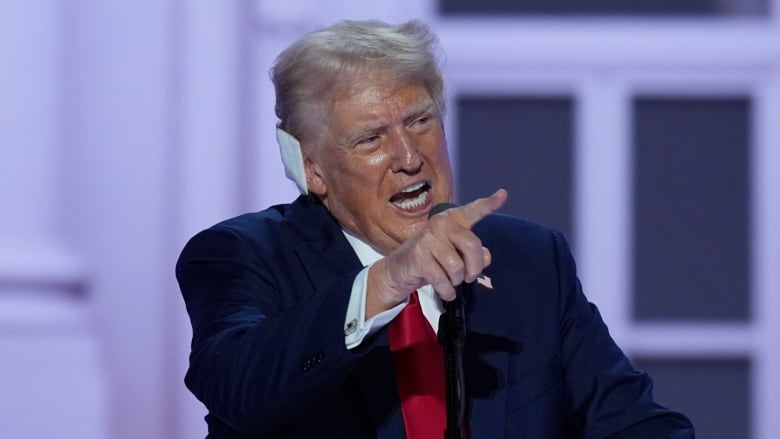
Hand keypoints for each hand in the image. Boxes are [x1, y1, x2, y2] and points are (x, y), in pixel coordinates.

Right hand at [366, 189, 507, 317]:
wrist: (399, 270)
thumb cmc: (432, 260)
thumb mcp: (456, 255)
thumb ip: (475, 254)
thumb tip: (485, 256)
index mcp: (452, 220)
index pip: (473, 211)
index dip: (489, 204)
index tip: (503, 194)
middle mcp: (440, 224)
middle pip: (472, 245)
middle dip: (474, 268)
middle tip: (469, 277)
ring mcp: (427, 238)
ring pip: (457, 266)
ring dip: (457, 281)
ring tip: (451, 281)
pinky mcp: (418, 255)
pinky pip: (443, 279)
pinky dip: (447, 290)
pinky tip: (446, 291)